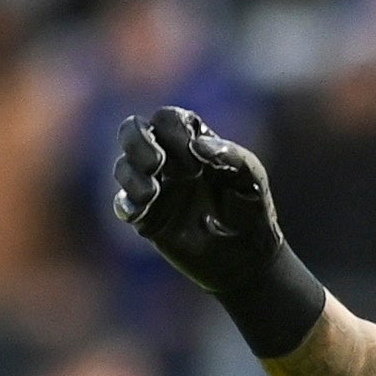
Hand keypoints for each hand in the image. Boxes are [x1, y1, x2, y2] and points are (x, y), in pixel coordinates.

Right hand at [111, 107, 287, 295]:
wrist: (248, 256)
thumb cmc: (252, 209)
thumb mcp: (252, 178)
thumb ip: (231, 156)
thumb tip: (197, 145)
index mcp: (193, 142)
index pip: (167, 119)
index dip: (174, 133)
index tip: (196, 164)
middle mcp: (169, 160)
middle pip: (133, 130)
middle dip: (137, 140)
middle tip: (158, 162)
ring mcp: (155, 188)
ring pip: (123, 166)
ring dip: (132, 174)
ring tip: (152, 193)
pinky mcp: (147, 218)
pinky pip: (123, 205)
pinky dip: (126, 204)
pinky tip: (139, 211)